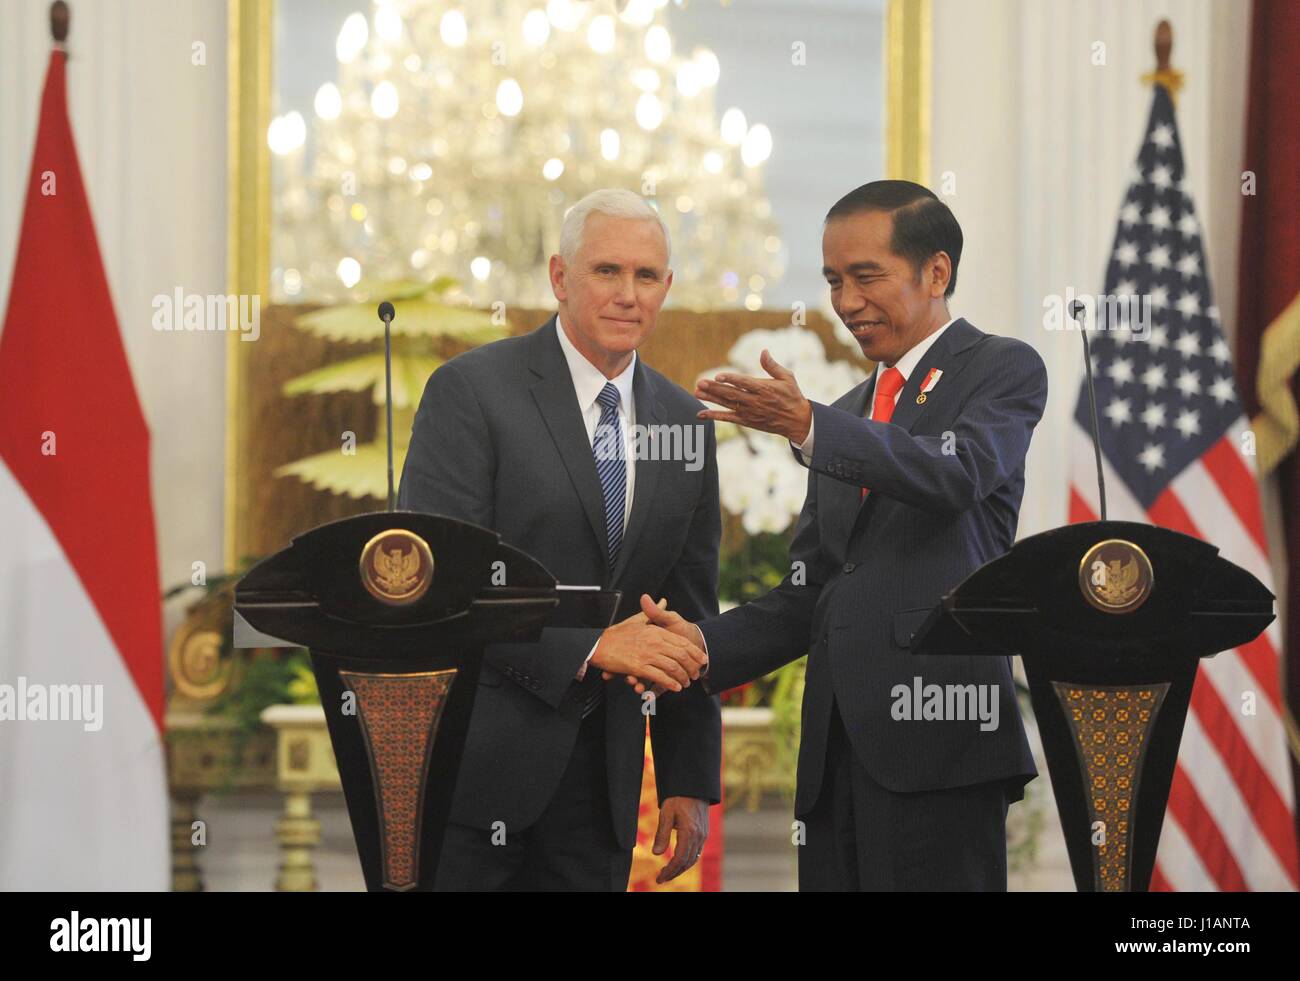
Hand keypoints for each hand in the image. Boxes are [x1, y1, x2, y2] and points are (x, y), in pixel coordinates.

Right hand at [589, 599, 706, 692]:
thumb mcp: (636, 620)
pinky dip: (669, 683)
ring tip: (686, 683)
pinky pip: (659, 676)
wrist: (597, 643)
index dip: (694, 652)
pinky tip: (675, 687)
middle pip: (681, 655)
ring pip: (672, 667)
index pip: (682, 642)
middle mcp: (653, 641)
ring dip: (682, 677)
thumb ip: (653, 612)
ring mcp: (646, 654)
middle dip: (691, 667)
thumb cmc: (617, 633)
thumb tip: (663, 600)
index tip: (702, 659)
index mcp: (655, 630)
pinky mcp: (638, 667)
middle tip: (695, 674)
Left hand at [653, 797, 709, 883]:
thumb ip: (661, 834)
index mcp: (689, 832)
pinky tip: (679, 862)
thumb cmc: (678, 798)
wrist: (694, 786)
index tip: (659, 878)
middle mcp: (699, 836)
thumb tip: (656, 854)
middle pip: (687, 862)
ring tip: (668, 873)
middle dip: (674, 873)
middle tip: (661, 879)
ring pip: (693, 859)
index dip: (669, 871)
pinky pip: (697, 852)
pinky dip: (687, 860)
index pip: (679, 859)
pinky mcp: (704, 833)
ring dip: (681, 868)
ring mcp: (703, 835)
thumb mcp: (666, 813)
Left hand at [694, 349, 812, 442]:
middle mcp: (755, 401)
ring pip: (727, 404)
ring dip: (711, 399)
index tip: (717, 376)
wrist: (797, 421)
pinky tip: (701, 413)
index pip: (743, 382)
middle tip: (700, 383)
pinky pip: (728, 418)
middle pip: (731, 394)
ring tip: (697, 392)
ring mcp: (749, 412)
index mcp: (764, 388)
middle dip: (714, 388)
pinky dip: (714, 416)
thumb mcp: (787, 378)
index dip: (730, 379)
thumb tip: (763, 351)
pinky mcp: (747, 421)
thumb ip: (772, 365)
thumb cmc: (792, 396)